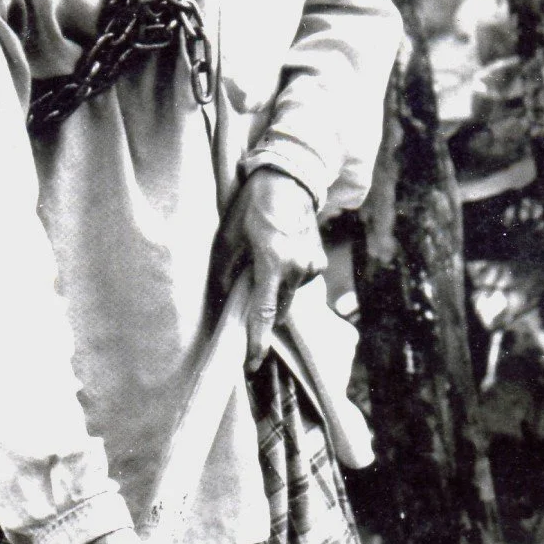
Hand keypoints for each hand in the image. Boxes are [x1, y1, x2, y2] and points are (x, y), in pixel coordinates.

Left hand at [213, 166, 324, 372]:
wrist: (291, 179)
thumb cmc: (254, 205)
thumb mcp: (229, 236)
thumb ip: (225, 272)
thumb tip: (224, 300)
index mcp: (273, 263)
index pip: (263, 313)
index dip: (256, 342)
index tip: (250, 364)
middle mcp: (298, 269)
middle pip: (276, 309)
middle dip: (262, 312)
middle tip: (245, 298)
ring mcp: (312, 266)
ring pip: (287, 296)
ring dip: (273, 292)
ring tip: (262, 262)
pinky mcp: (319, 261)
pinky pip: (298, 282)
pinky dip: (285, 278)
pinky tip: (277, 254)